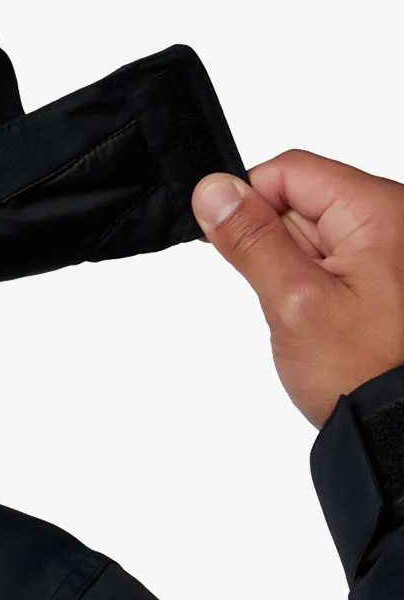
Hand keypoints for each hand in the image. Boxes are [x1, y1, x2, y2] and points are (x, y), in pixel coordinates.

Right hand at [191, 149, 403, 427]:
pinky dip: (315, 289)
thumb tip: (214, 189)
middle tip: (294, 299)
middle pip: (300, 200)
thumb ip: (251, 240)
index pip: (287, 171)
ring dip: (295, 273)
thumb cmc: (365, 372)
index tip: (244, 253)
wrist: (399, 428)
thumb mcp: (293, 302)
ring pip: (311, 235)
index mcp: (380, 210)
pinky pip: (332, 262)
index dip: (251, 206)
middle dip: (276, 249)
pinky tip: (327, 321)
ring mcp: (393, 248)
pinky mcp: (387, 274)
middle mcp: (395, 217)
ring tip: (316, 316)